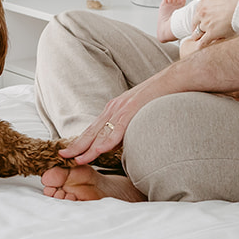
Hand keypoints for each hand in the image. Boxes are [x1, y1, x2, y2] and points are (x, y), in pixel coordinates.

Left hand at [57, 69, 179, 165]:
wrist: (176, 79)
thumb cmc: (161, 97)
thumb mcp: (139, 112)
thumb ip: (130, 125)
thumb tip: (125, 141)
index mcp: (115, 109)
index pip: (94, 129)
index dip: (81, 141)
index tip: (70, 153)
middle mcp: (114, 108)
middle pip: (92, 131)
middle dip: (76, 145)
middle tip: (62, 158)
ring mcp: (123, 108)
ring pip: (101, 131)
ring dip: (87, 147)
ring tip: (76, 159)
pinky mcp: (133, 109)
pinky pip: (118, 128)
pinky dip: (107, 140)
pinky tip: (99, 150)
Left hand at [190, 0, 238, 47]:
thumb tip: (219, 1)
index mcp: (205, 0)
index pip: (198, 11)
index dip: (200, 17)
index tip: (201, 21)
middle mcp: (203, 11)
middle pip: (196, 22)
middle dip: (198, 28)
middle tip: (198, 32)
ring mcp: (206, 22)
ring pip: (198, 33)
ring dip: (201, 37)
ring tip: (200, 41)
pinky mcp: (212, 33)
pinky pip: (203, 42)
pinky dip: (201, 46)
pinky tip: (200, 49)